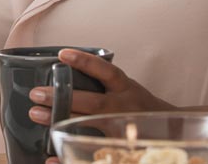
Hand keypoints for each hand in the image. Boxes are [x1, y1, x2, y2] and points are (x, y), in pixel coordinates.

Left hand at [29, 49, 174, 163]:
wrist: (172, 133)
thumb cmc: (140, 107)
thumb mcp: (128, 88)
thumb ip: (105, 83)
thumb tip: (67, 68)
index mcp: (126, 89)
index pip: (106, 72)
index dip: (84, 62)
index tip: (61, 54)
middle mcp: (123, 108)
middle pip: (92, 102)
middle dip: (62, 97)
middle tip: (36, 93)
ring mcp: (119, 130)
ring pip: (87, 125)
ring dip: (58, 121)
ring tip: (35, 114)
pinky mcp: (116, 148)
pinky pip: (91, 154)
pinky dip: (68, 158)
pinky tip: (50, 159)